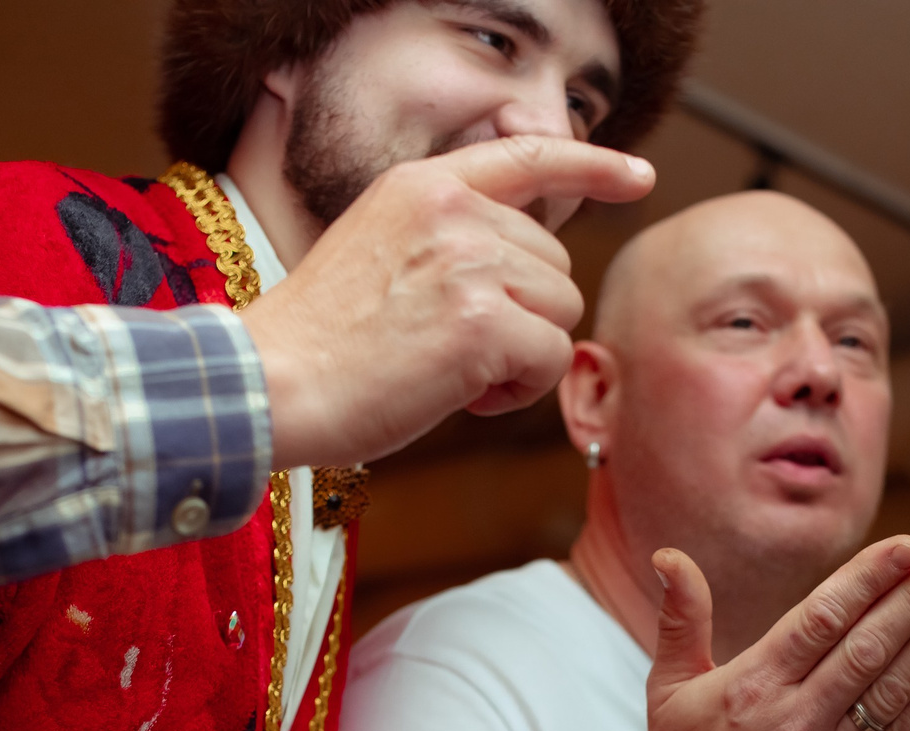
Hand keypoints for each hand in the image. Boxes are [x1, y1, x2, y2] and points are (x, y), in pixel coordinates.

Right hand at [244, 137, 655, 470]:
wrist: (272, 381)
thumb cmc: (324, 340)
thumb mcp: (382, 248)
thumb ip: (450, 237)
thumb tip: (530, 264)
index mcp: (426, 186)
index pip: (528, 157)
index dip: (592, 166)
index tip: (637, 176)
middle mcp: (455, 212)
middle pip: (555, 265)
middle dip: (522, 316)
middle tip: (451, 347)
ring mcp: (472, 263)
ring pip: (560, 312)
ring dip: (521, 356)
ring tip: (451, 370)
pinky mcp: (485, 323)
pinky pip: (550, 359)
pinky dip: (518, 392)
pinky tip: (462, 395)